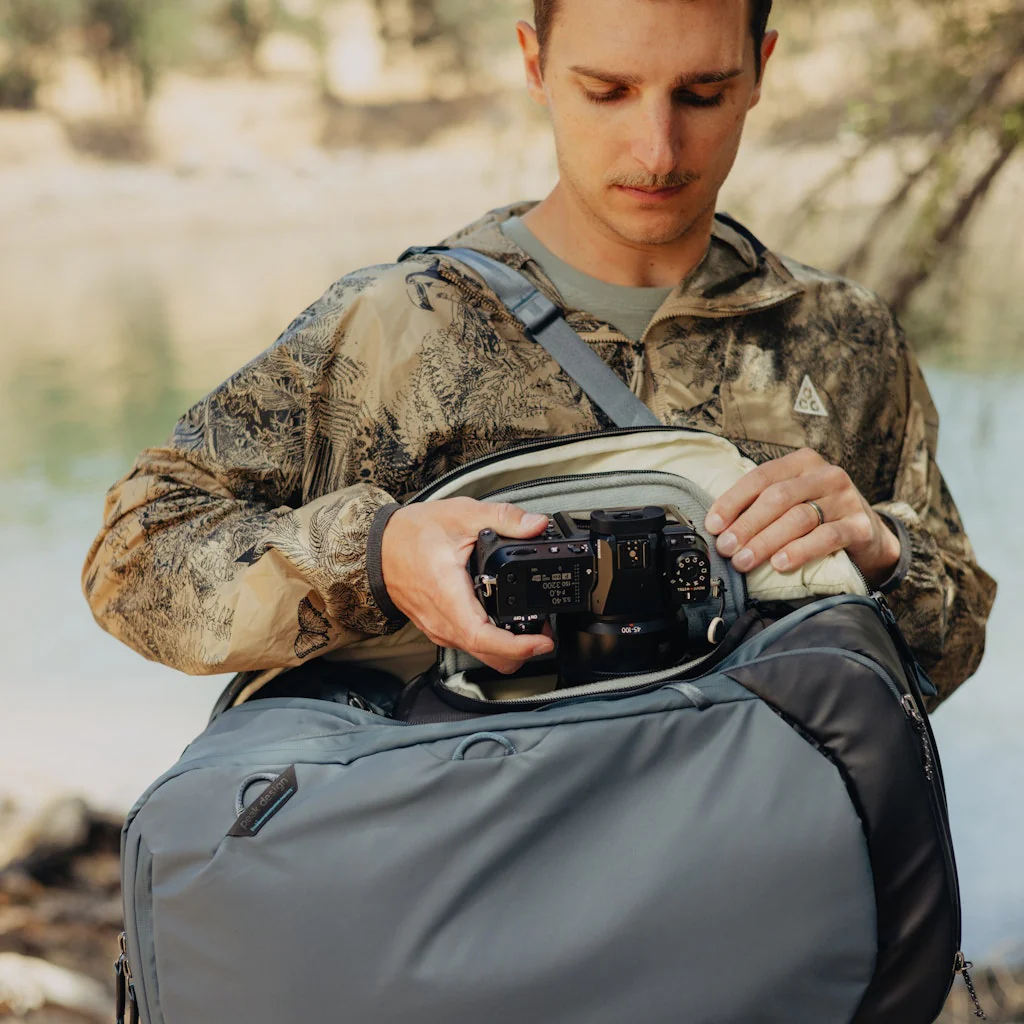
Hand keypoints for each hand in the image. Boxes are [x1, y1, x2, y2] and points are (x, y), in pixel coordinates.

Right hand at [381, 497, 555, 673]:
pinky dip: (491, 642)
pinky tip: (504, 623)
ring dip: (508, 649)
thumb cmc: (410, 535)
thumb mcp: (461, 515)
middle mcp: (442, 622)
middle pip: (487, 655)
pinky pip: (469, 645)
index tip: (541, 642)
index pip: (482, 637)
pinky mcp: (438, 629)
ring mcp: (439, 629)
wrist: (377, 548)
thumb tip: (536, 524)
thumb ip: (503, 518)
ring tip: (531, 629)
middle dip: (522, 652)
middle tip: (545, 635)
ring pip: (479, 654)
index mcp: (447, 596)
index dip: (516, 646)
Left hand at [703, 448, 900, 586]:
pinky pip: (826, 537)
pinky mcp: (860, 525)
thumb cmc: (818, 516)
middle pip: (778, 498)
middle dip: (747, 525)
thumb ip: (761, 505)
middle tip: (726, 548)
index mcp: (802, 462)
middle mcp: (826, 475)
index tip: (713, 525)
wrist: (868, 534)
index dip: (733, 501)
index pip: (761, 477)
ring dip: (766, 541)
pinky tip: (780, 563)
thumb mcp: (792, 501)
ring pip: (799, 518)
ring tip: (744, 560)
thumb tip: (718, 528)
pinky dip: (799, 551)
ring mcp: (846, 499)